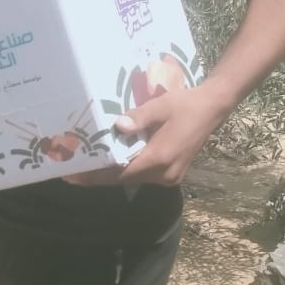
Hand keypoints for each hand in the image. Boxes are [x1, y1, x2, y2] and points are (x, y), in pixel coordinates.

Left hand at [69, 85, 228, 188]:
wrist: (212, 108)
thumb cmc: (184, 104)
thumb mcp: (160, 106)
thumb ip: (139, 117)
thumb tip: (118, 126)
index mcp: (159, 159)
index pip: (120, 173)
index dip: (95, 176)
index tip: (72, 176)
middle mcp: (164, 174)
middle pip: (124, 179)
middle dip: (99, 175)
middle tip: (73, 169)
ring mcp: (169, 176)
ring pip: (133, 178)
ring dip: (112, 173)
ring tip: (89, 165)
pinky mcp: (172, 173)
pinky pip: (143, 174)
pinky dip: (127, 168)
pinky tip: (113, 160)